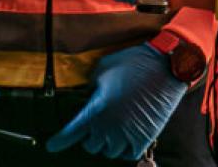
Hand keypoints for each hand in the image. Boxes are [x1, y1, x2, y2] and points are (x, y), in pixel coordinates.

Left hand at [48, 44, 188, 157]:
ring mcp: (128, 133)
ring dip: (108, 143)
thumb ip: (91, 86)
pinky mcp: (145, 136)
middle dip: (90, 137)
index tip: (52, 146)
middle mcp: (110, 125)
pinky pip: (129, 154)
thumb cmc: (134, 62)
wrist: (166, 66)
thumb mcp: (103, 68)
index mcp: (96, 108)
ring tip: (111, 131)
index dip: (59, 141)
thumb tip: (89, 96)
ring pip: (109, 151)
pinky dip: (124, 150)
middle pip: (91, 145)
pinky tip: (125, 139)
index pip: (71, 133)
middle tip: (96, 126)